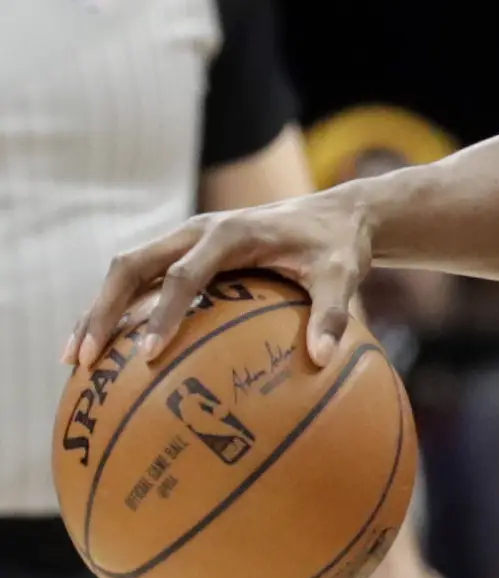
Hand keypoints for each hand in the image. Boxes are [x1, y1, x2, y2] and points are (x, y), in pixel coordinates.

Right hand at [66, 190, 368, 369]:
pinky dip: (117, 310)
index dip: (165, 314)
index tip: (149, 355)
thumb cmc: (337, 247)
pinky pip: (141, 280)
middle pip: (132, 266)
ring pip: (126, 271)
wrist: (334, 215)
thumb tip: (322, 359)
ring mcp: (185, 240)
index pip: (186, 275)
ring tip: (75, 362)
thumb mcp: (343, 275)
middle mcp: (198, 231)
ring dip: (97, 310)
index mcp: (231, 233)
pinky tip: (106, 353)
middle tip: (83, 360)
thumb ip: (333, 313)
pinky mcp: (184, 253)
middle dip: (103, 310)